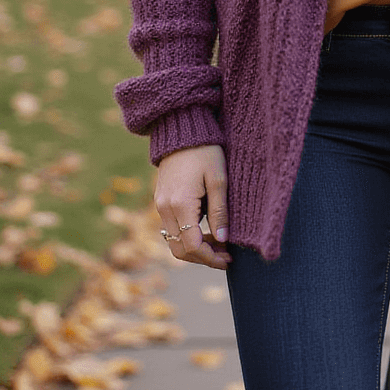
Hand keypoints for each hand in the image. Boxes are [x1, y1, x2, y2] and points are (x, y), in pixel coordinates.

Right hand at [154, 144, 229, 269]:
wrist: (182, 131)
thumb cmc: (205, 151)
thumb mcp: (219, 180)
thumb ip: (220, 212)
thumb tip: (223, 240)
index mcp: (180, 204)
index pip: (192, 246)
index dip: (210, 258)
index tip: (229, 258)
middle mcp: (165, 208)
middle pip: (179, 250)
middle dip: (203, 258)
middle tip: (226, 255)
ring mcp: (160, 205)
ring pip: (174, 241)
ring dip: (196, 248)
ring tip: (220, 244)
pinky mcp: (161, 201)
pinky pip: (172, 228)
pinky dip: (188, 236)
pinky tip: (207, 230)